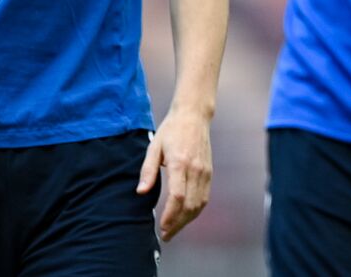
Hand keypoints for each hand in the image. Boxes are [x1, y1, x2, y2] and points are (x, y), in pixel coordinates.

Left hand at [138, 109, 212, 241]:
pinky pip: (204, 197)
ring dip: (187, 220)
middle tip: (166, 235)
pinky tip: (185, 216)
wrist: (194, 116)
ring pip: (199, 204)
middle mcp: (195, 169)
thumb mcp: (154, 147)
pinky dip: (195, 211)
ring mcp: (205, 171)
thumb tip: (141, 192)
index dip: (170, 215)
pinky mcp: (209, 172)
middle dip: (178, 224)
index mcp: (180, 163)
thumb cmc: (171, 130)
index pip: (178, 197)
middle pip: (190, 205)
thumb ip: (148, 171)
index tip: (162, 227)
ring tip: (174, 229)